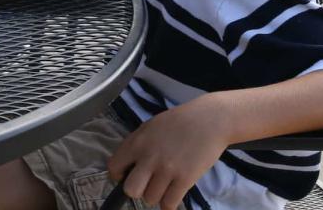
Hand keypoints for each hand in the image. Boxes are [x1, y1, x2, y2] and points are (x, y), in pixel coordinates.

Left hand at [107, 100, 230, 209]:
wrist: (208, 121)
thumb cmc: (178, 122)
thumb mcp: (149, 127)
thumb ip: (136, 144)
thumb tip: (127, 164)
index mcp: (137, 142)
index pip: (114, 166)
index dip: (118, 175)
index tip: (126, 175)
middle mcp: (149, 157)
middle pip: (130, 189)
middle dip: (136, 190)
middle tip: (146, 184)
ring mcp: (167, 170)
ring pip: (150, 199)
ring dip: (156, 195)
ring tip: (164, 185)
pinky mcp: (185, 179)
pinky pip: (169, 203)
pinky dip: (169, 204)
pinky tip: (172, 195)